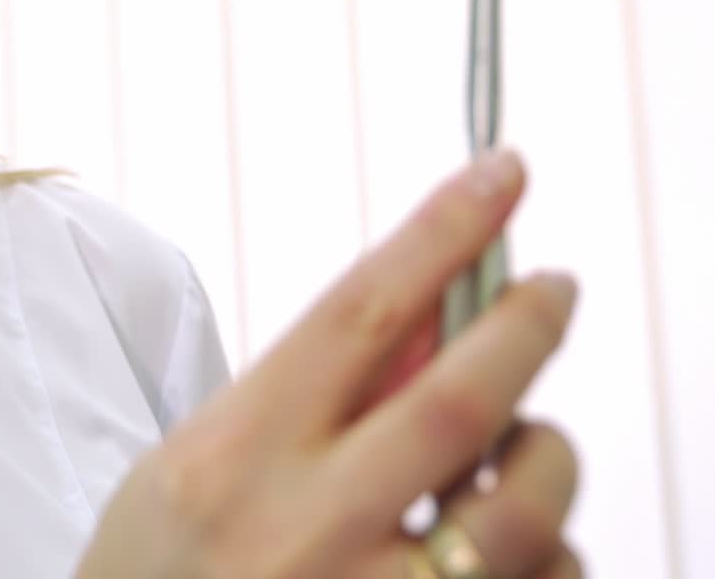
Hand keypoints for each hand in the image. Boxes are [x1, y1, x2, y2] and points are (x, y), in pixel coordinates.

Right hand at [74, 151, 580, 577]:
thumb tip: (430, 314)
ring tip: (531, 449)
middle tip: (553, 286)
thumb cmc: (161, 575)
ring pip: (518, 515)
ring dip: (546, 461)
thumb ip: (315, 392)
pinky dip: (549, 559)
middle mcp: (301, 530)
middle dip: (524, 325)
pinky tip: (516, 553)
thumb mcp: (205, 461)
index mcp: (234, 454)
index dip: (441, 232)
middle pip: (456, 399)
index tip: (498, 175)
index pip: (358, 311)